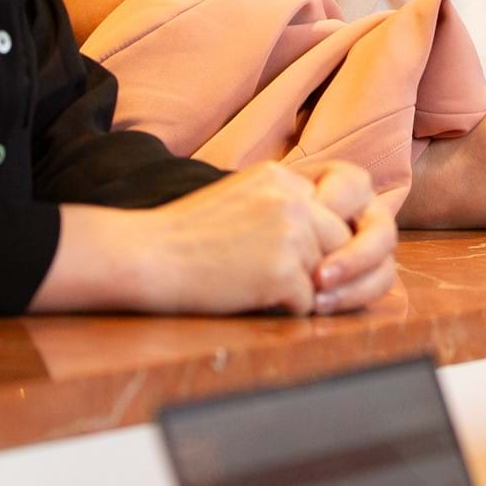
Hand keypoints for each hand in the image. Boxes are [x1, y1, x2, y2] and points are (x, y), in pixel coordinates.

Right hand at [56, 161, 393, 315]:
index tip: (290, 251)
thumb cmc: (185, 235)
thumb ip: (284, 204)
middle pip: (339, 239)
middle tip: (275, 275)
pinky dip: (285, 309)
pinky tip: (249, 297)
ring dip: (300, 286)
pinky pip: (308, 302)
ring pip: (327, 271)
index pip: (329, 210)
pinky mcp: (282, 270)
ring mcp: (290, 232)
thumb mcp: (242, 197)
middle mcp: (293, 198)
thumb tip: (330, 229)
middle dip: (319, 263)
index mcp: (282, 176)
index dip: (315, 239)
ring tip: (256, 283)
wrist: (147, 256)